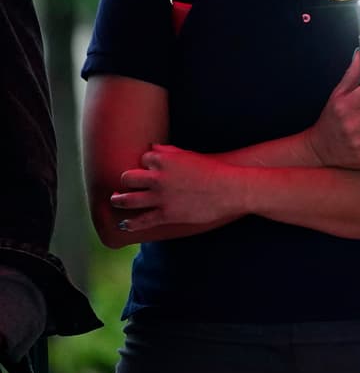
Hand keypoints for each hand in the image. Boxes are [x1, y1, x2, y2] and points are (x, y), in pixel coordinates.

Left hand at [111, 145, 243, 231]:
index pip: (143, 159)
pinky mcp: (166, 214)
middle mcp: (158, 178)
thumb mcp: (190, 156)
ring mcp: (160, 197)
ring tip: (116, 200)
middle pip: (128, 178)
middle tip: (122, 186)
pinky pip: (142, 220)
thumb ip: (169, 152)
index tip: (144, 170)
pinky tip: (124, 224)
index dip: (144, 165)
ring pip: (128, 199)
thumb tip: (152, 148)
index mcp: (164, 160)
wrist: (231, 189)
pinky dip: (131, 224)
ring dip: (118, 200)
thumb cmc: (215, 171)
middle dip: (125, 181)